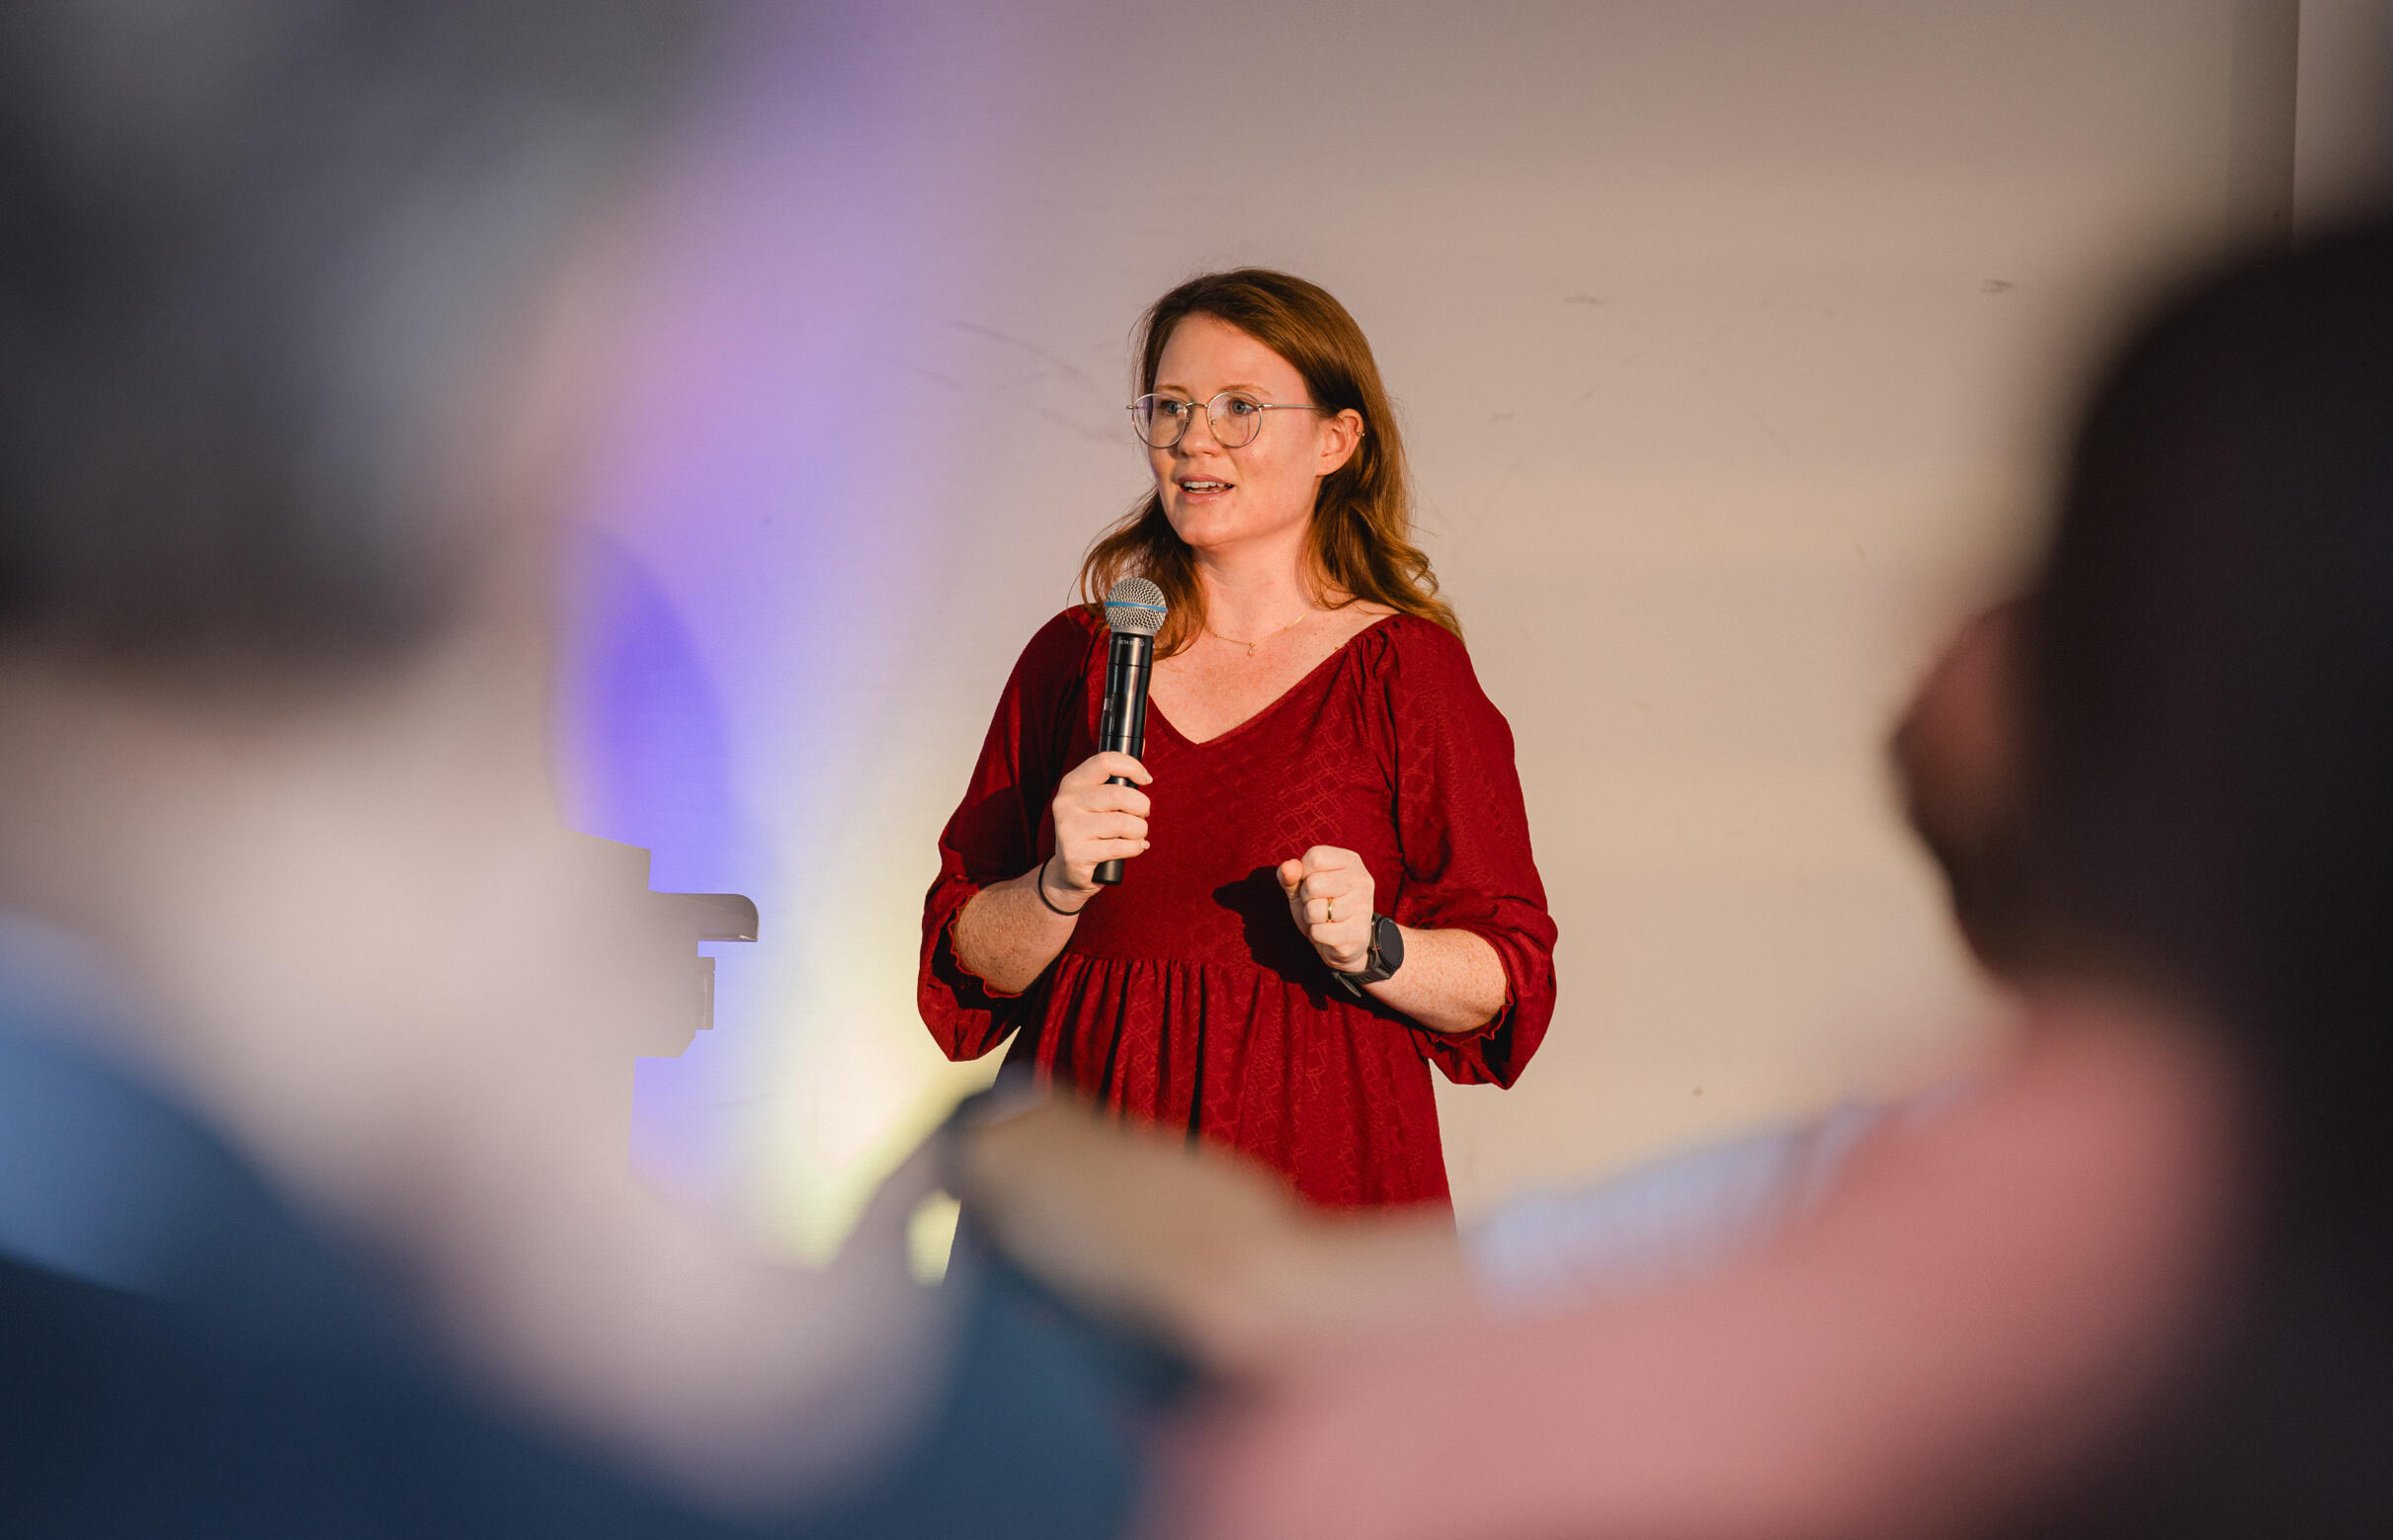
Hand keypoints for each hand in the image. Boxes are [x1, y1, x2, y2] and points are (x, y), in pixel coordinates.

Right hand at [1047, 751, 1151, 899]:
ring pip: (1124, 823)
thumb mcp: (1098, 799)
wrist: (1069, 871)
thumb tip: (1144, 742)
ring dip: (1140, 830)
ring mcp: (1068, 829)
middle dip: (1142, 806)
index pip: (1105, 761)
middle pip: (1120, 794)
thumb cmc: (1093, 828)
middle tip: (1142, 814)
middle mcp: (1065, 802)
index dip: (1132, 767)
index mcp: (1072, 783)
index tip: (1145, 779)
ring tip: (1136, 835)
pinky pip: (1120, 846)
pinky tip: (1134, 847)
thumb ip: (1118, 775)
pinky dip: (1135, 847)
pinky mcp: (1076, 854)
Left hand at [1278, 845, 1373, 972]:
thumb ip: (1290, 875)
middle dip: (1306, 898)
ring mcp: (1363, 907)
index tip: (1312, 884)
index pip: (1315, 858)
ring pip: (1315, 910)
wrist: (1340, 941)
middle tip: (1318, 903)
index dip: (1303, 874)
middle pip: (1313, 884)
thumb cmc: (1319, 905)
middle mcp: (1361, 880)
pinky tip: (1330, 932)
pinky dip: (1316, 934)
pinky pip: (1319, 932)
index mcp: (1350, 860)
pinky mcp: (1358, 933)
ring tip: (1324, 917)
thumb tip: (1288, 867)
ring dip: (1311, 918)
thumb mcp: (1300, 886)